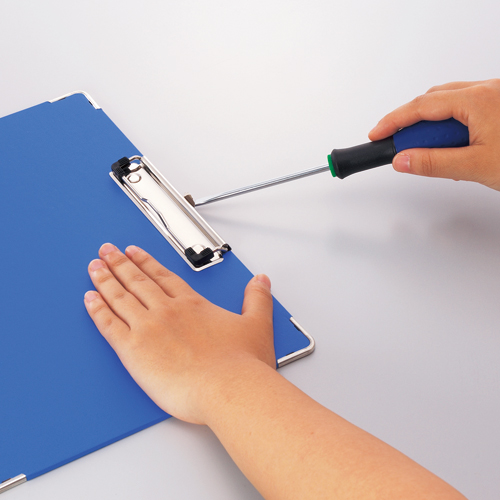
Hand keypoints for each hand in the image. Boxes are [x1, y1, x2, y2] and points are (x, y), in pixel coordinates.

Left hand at [84, 243, 274, 423]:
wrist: (229, 389)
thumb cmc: (241, 365)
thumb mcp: (257, 325)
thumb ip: (257, 299)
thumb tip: (261, 281)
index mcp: (192, 304)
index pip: (162, 276)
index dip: (146, 262)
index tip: (134, 252)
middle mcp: (167, 311)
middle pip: (137, 281)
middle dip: (120, 263)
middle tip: (106, 250)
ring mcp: (148, 328)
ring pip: (120, 297)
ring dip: (105, 280)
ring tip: (94, 267)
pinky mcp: (134, 350)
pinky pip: (109, 325)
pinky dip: (97, 311)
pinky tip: (89, 300)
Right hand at [369, 79, 499, 190]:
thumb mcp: (475, 166)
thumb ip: (434, 163)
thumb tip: (403, 159)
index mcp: (479, 99)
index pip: (421, 106)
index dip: (394, 121)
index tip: (377, 134)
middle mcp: (488, 91)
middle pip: (433, 102)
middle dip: (413, 126)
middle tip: (403, 150)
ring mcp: (495, 97)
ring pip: (450, 106)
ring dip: (435, 129)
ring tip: (435, 154)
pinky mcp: (499, 108)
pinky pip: (466, 111)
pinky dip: (453, 129)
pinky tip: (456, 150)